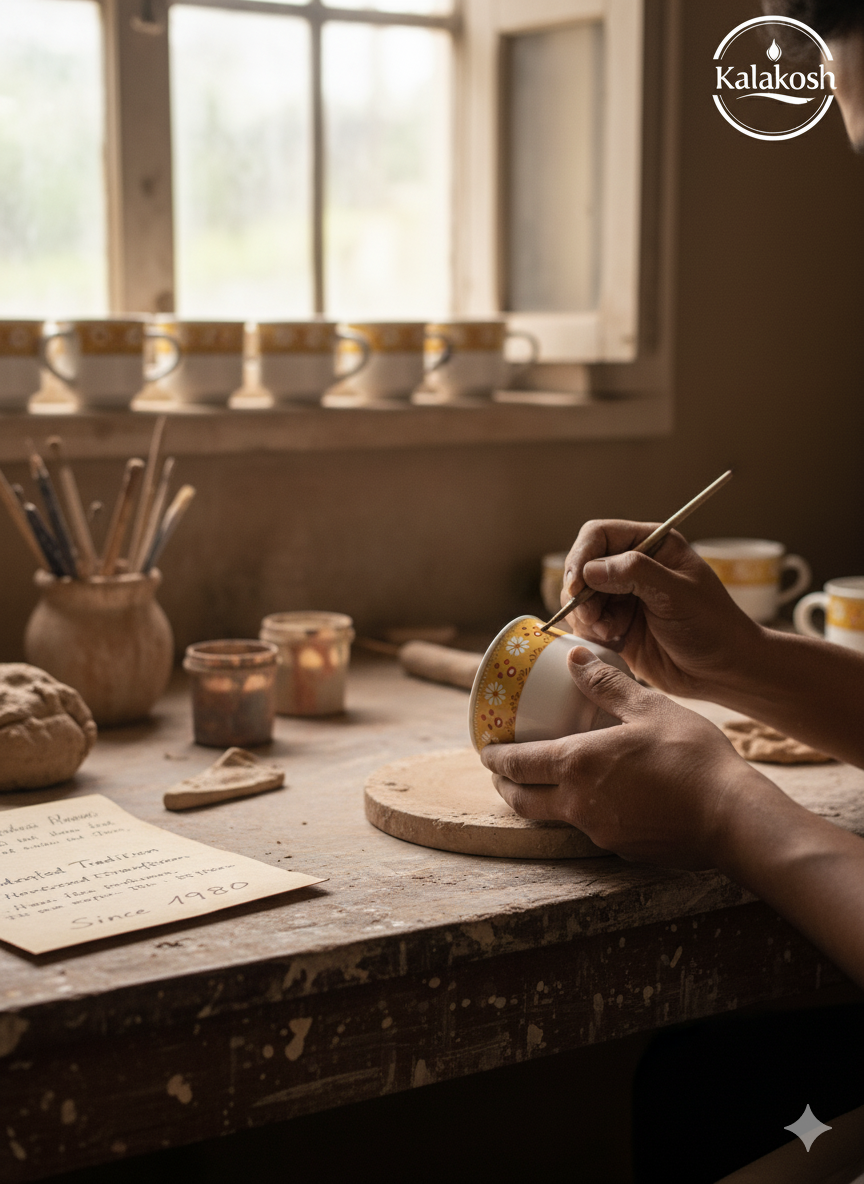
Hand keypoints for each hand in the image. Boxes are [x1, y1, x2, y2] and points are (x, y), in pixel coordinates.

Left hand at [481, 647, 773, 867]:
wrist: (732, 817)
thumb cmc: (690, 757)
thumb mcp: (649, 708)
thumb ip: (607, 684)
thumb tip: (575, 658)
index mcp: (577, 764)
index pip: (517, 764)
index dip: (495, 757)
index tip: (486, 750)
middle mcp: (578, 804)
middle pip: (523, 802)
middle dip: (505, 785)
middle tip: (501, 771)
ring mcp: (599, 831)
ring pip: (555, 817)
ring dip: (541, 801)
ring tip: (546, 782)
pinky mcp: (622, 849)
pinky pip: (591, 829)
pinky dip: (582, 812)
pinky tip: (600, 798)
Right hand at [560, 520, 760, 698]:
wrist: (723, 672)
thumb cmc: (713, 627)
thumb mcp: (678, 595)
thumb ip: (635, 574)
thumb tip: (590, 569)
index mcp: (653, 545)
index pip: (600, 535)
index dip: (581, 556)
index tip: (577, 587)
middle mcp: (634, 567)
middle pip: (583, 566)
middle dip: (581, 593)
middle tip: (593, 617)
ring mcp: (624, 596)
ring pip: (580, 597)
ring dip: (586, 615)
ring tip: (610, 632)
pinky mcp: (617, 625)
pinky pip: (586, 623)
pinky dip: (591, 633)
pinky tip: (614, 641)